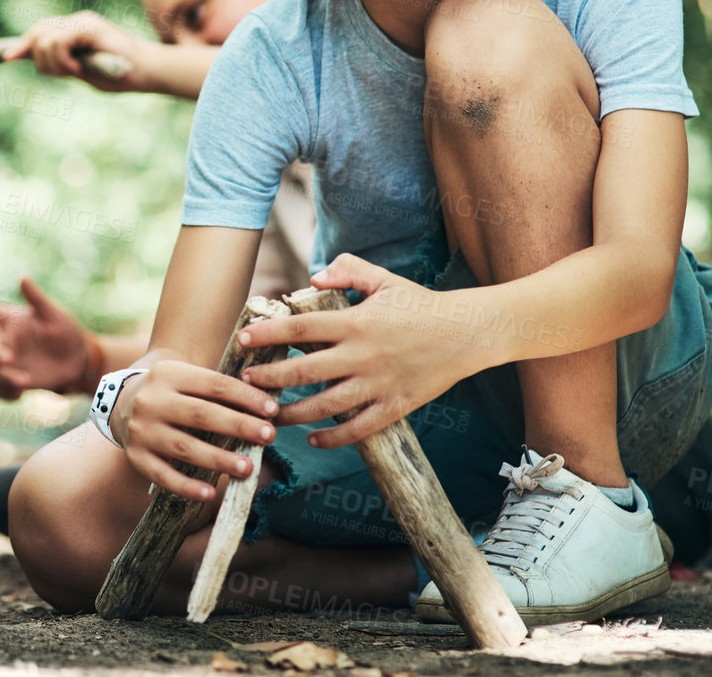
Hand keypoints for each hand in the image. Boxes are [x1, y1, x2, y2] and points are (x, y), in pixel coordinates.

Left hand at [0, 11, 148, 92]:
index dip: (23, 44)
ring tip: (74, 72)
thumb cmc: (120, 75)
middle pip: (37, 32)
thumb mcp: (84, 70)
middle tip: (63, 72)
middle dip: (36, 56)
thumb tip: (36, 61)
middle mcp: (77, 21)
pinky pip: (59, 41)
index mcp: (75, 30)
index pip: (40, 31)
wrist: (147, 73)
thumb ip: (62, 63)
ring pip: (44, 39)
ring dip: (53, 63)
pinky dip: (62, 60)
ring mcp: (84, 22)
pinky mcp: (90, 28)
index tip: (8, 58)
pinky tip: (77, 69)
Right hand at [0, 276, 89, 398]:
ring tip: (24, 381)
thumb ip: (37, 299)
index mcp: (11, 321)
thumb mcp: (55, 315)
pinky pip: (0, 391)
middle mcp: (5, 341)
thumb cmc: (66, 332)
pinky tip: (20, 394)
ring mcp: (9, 364)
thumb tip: (23, 278)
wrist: (78, 361)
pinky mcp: (14, 382)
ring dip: (3, 377)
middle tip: (7, 359)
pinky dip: (6, 394)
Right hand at [113, 358, 280, 501]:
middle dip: (238, 426)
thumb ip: (219, 388)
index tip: (273, 410)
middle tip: (269, 436)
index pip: (213, 385)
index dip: (245, 397)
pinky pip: (163, 475)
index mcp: (168, 373)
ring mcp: (142, 430)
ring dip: (219, 459)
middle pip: (201, 414)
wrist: (121, 401)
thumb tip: (268, 405)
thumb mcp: (187, 377)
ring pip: (184, 447)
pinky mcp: (136, 457)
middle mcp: (151, 400)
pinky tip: (210, 493)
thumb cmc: (172, 391)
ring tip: (247, 468)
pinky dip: (187, 486)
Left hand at [237, 254, 485, 448]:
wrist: (467, 332)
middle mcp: (362, 355)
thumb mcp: (383, 279)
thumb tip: (313, 279)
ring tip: (270, 416)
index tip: (244, 339)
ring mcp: (378, 384)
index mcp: (355, 322)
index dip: (269, 334)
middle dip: (270, 378)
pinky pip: (359, 428)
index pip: (300, 328)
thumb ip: (346, 272)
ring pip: (326, 405)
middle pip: (304, 370)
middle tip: (246, 382)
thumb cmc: (420, 304)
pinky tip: (313, 438)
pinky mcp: (395, 406)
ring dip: (293, 413)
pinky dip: (334, 437)